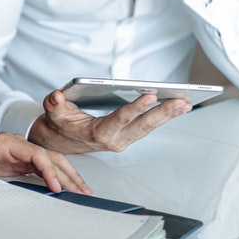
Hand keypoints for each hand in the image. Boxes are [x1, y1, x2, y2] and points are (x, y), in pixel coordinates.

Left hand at [0, 132, 90, 196]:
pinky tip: (68, 187)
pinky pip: (45, 167)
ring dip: (68, 174)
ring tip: (83, 190)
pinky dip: (59, 176)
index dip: (47, 169)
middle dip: (67, 173)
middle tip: (81, 191)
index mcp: (3, 143)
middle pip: (49, 156)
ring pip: (51, 160)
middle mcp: (16, 145)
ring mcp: (20, 153)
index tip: (56, 186)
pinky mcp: (21, 162)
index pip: (34, 153)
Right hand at [28, 90, 191, 153]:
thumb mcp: (53, 114)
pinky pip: (149, 127)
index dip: (136, 108)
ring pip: (150, 127)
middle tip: (180, 101)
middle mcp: (115, 139)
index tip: (151, 96)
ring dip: (168, 116)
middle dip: (163, 113)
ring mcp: (124, 139)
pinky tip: (177, 107)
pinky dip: (164, 117)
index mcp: (98, 133)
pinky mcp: (129, 136)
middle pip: (143, 126)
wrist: (61, 142)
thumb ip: (54, 105)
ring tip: (185, 103)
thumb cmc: (60, 126)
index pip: (121, 119)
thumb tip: (56, 96)